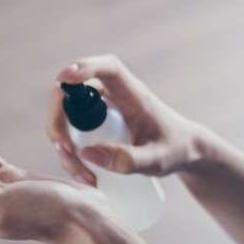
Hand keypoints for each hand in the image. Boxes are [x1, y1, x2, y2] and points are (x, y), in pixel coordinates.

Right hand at [48, 55, 210, 185]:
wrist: (184, 151)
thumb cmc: (174, 150)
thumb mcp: (156, 161)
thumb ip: (127, 159)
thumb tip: (86, 153)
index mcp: (133, 93)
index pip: (108, 67)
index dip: (84, 66)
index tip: (65, 77)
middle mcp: (113, 94)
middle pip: (71, 92)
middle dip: (58, 123)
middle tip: (67, 154)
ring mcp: (102, 106)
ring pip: (65, 114)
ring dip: (63, 143)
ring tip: (85, 177)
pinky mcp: (95, 121)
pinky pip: (70, 129)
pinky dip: (69, 151)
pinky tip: (85, 175)